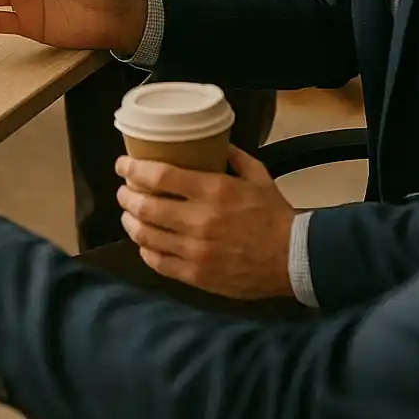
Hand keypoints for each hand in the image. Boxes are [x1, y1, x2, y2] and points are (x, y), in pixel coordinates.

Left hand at [115, 145, 295, 300]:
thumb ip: (233, 157)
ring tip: (128, 215)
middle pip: (145, 206)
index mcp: (213, 190)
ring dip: (130, 222)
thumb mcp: (258, 175)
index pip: (159, 176)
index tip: (122, 164)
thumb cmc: (274, 214)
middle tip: (123, 190)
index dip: (134, 169)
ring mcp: (195, 251)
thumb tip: (214, 142)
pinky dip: (146, 250)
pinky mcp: (197, 276)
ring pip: (146, 236)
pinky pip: (159, 263)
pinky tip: (144, 242)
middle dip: (126, 196)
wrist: (295, 259)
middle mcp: (199, 220)